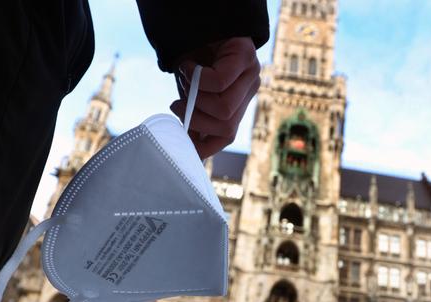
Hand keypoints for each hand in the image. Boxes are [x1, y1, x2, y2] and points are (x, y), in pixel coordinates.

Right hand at [170, 37, 260, 158]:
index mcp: (236, 104)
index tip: (183, 148)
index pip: (227, 135)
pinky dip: (195, 77)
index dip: (205, 147)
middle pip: (226, 128)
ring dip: (195, 99)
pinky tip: (189, 66)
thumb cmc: (192, 60)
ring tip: (185, 79)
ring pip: (223, 110)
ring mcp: (251, 74)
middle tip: (178, 105)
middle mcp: (249, 91)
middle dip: (196, 121)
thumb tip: (187, 146)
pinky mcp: (246, 57)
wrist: (197, 24)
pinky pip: (218, 82)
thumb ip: (193, 116)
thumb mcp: (191, 94)